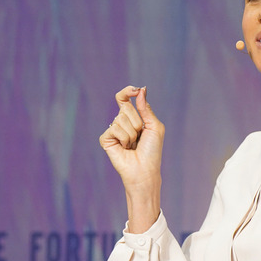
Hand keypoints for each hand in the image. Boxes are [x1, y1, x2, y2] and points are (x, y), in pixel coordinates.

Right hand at [99, 86, 164, 232]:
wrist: (145, 170)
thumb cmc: (152, 151)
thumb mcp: (154, 127)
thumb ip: (146, 108)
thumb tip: (141, 90)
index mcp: (133, 117)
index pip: (125, 98)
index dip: (128, 91)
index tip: (135, 90)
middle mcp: (121, 122)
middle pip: (125, 108)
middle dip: (137, 122)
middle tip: (139, 137)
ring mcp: (113, 130)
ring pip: (120, 119)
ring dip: (132, 133)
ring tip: (133, 145)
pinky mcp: (106, 139)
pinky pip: (114, 129)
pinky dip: (124, 138)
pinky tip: (124, 148)